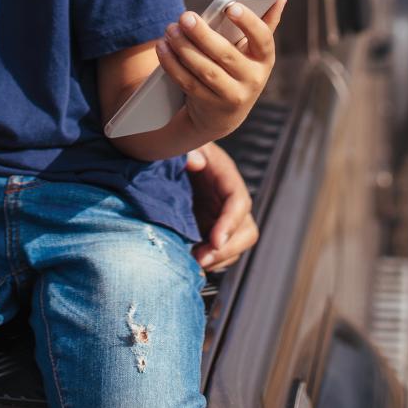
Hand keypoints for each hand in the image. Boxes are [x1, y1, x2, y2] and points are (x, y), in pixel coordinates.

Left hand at [153, 0, 284, 142]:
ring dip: (184, 48)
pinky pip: (189, 83)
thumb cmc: (238, 67)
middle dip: (202, 34)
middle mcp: (253, 79)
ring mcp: (232, 96)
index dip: (248, 23)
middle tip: (185, 16)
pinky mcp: (210, 107)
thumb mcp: (252, 49)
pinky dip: (173, 65)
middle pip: (225, 54)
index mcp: (264, 58)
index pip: (262, 39)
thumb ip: (264, 21)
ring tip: (170, 30)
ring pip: (205, 70)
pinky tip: (163, 48)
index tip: (230, 7)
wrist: (224, 114)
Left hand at [184, 142, 258, 271]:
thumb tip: (195, 161)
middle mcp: (227, 199)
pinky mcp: (209, 230)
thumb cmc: (174, 149)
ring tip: (192, 263)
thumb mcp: (181, 144)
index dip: (230, 223)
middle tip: (200, 259)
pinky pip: (218, 251)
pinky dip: (208, 261)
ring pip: (234, 245)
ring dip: (217, 259)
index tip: (215, 240)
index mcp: (224, 176)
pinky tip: (188, 262)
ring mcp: (220, 217)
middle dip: (226, 249)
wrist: (162, 154)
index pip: (238, 201)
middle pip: (245, 230)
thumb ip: (188, 151)